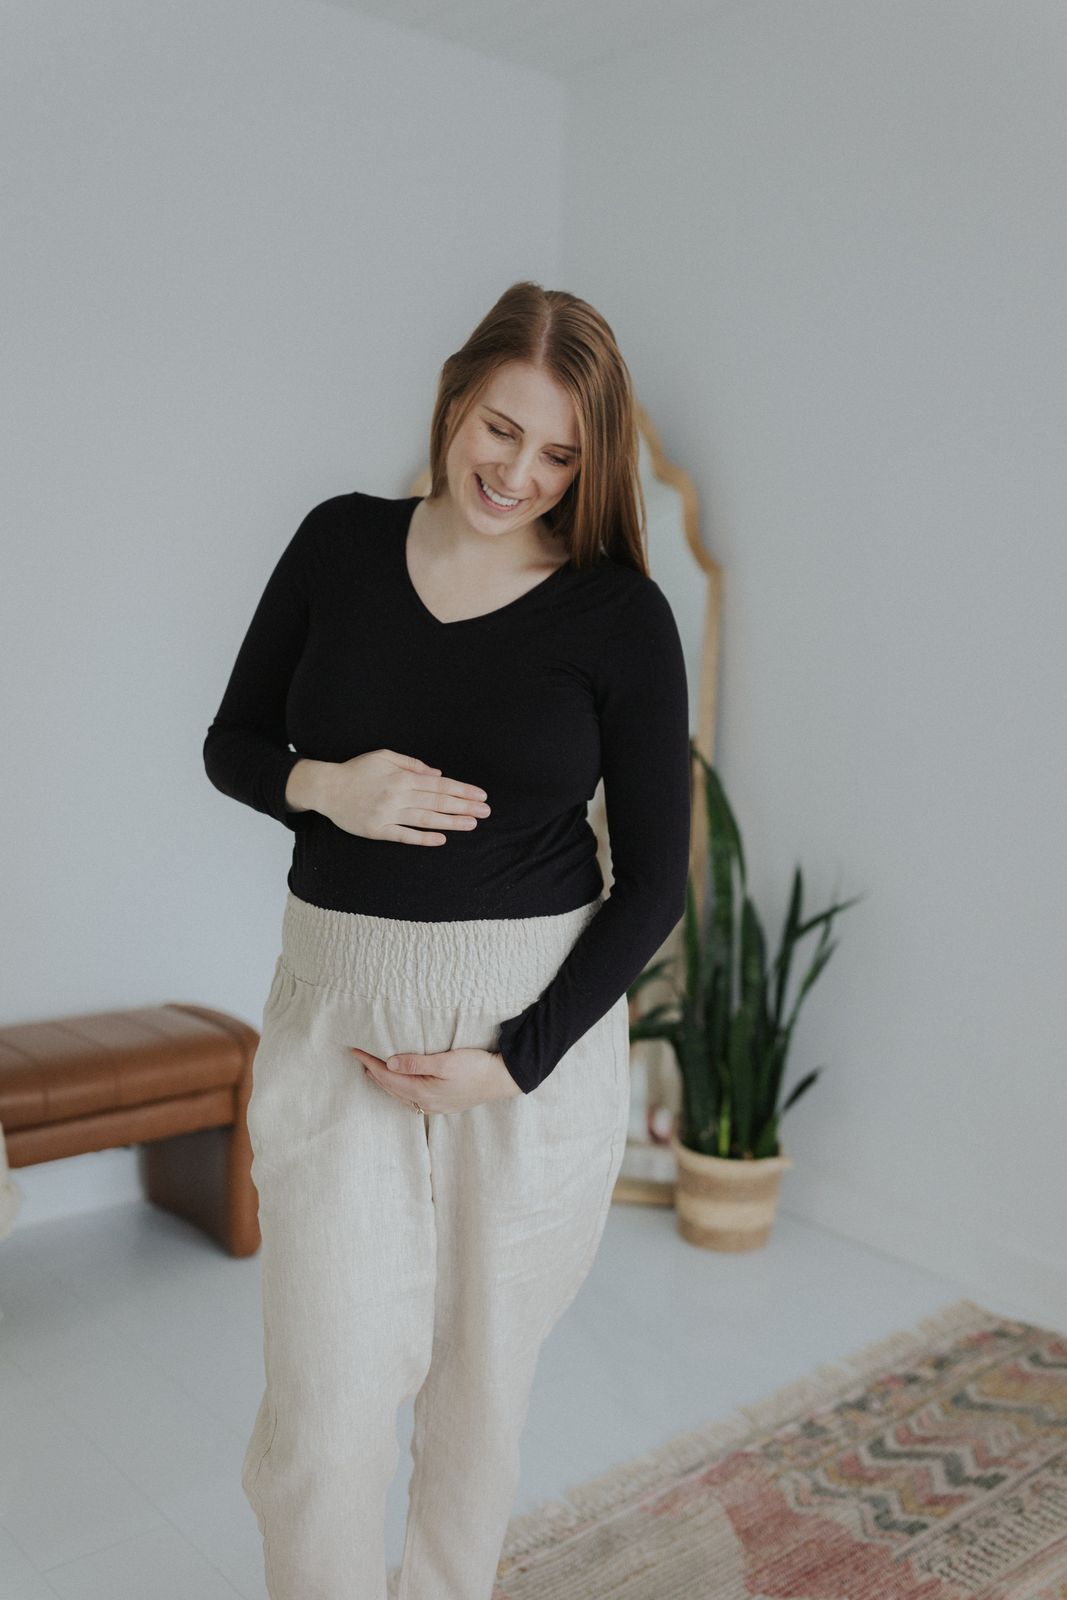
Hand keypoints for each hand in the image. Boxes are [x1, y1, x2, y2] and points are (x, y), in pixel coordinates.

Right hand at [313, 749, 490, 844]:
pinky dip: (423, 838)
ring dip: (451, 822)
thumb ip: (411, 764)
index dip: (462, 790)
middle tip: (486, 812)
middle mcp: (397, 795)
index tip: (481, 796)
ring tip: (471, 824)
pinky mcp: (377, 830)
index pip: (439, 784)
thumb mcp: (384, 756)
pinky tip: (442, 839)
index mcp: (402, 777)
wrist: (327, 788)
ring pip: (425, 819)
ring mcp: (387, 814)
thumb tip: (437, 773)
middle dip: (464, 806)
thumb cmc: (357, 770)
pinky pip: (404, 835)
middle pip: (437, 802)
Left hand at [350, 1044, 522, 1112]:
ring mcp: (434, 1105)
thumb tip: (389, 1063)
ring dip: (385, 1083)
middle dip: (374, 1073)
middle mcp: (425, 1102)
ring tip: (373, 1073)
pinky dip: (399, 1090)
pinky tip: (401, 1086)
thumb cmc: (475, 1068)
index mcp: (422, 1091)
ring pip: (400, 1095)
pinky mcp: (443, 1104)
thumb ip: (416, 1063)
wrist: (501, 1080)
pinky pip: (412, 1099)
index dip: (370, 1063)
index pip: (388, 1076)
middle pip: (391, 1088)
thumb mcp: (445, 1062)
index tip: (356, 1051)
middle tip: (359, 1059)